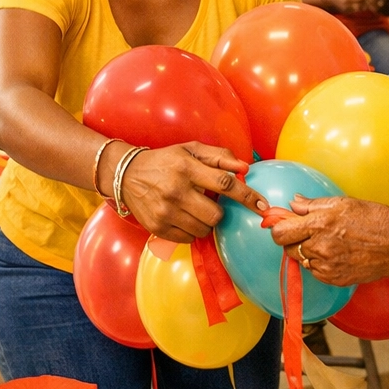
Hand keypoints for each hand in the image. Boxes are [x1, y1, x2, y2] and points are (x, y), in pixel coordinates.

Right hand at [115, 141, 267, 242]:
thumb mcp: (191, 150)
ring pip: (204, 229)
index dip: (247, 196)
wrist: (126, 175)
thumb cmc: (165, 161)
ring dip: (206, 222)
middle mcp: (176, 190)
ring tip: (194, 209)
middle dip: (220, 212)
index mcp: (187, 167)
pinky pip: (189, 238)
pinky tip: (183, 217)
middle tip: (210, 203)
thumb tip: (245, 167)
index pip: (225, 184)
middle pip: (216, 214)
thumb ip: (220, 156)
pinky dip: (192, 231)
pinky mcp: (157, 227)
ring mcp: (165, 211)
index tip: (262, 206)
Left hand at [266, 196, 388, 286]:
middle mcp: (320, 247)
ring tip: (326, 242)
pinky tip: (336, 253)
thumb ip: (313, 204)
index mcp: (320, 223)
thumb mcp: (344, 202)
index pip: (281, 232)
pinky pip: (315, 271)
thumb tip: (293, 202)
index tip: (282, 223)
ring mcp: (327, 266)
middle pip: (287, 247)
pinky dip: (320, 263)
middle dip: (292, 239)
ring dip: (306, 251)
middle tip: (306, 231)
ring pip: (302, 259)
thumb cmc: (376, 219)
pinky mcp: (334, 279)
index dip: (278, 227)